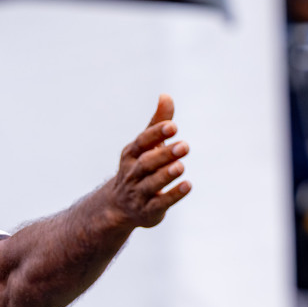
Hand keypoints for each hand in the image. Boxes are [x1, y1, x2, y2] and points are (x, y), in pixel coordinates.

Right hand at [105, 95, 191, 230]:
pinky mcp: (148, 211)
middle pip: (146, 163)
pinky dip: (173, 195)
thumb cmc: (139, 169)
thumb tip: (166, 95)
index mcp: (131, 155)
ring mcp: (138, 193)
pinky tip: (187, 186)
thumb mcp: (145, 146)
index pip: (142, 142)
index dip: (156, 134)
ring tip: (181, 166)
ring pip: (151, 184)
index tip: (172, 126)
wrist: (120, 207)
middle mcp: (132, 174)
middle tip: (184, 145)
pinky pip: (160, 203)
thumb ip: (157, 123)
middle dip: (164, 154)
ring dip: (166, 175)